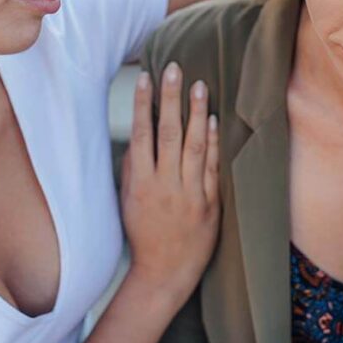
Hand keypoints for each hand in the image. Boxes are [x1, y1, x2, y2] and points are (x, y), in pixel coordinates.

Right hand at [120, 62, 219, 303]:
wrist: (164, 273)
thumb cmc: (143, 235)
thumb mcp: (128, 202)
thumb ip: (132, 170)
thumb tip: (137, 139)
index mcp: (140, 184)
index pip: (141, 135)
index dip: (143, 105)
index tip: (146, 79)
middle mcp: (164, 186)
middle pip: (168, 133)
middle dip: (170, 98)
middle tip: (174, 69)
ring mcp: (189, 194)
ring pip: (193, 145)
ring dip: (196, 113)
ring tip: (199, 85)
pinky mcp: (209, 204)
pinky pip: (212, 167)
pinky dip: (214, 142)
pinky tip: (214, 120)